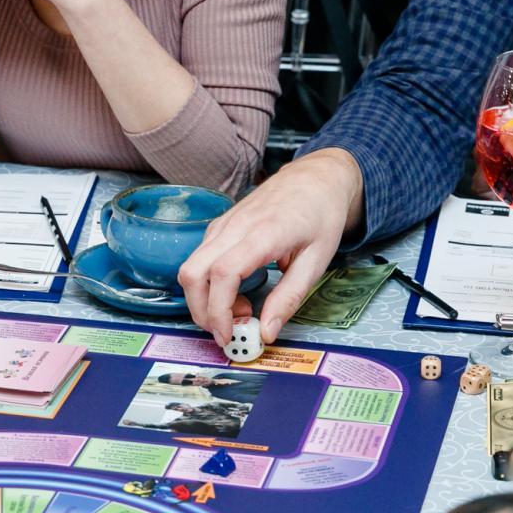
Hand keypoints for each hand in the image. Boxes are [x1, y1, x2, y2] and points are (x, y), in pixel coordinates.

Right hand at [178, 147, 363, 346]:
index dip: (218, 310)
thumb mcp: (317, 260)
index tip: (229, 335)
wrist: (316, 177)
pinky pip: (200, 259)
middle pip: (193, 272)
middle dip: (201, 311)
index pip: (223, 274)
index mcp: (264, 233)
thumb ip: (290, 297)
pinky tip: (238, 292)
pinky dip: (209, 284)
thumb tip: (266, 332)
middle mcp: (235, 226)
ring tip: (241, 310)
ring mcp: (224, 224)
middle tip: (229, 331)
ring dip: (205, 299)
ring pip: (191, 266)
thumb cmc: (321, 215)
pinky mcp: (220, 226)